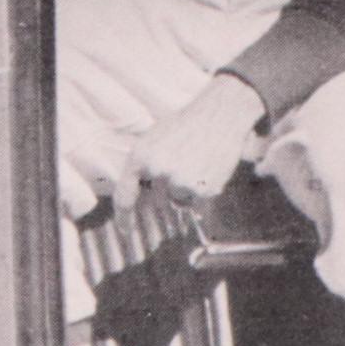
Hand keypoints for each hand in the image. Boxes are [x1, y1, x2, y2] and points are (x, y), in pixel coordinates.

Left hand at [113, 71, 267, 217]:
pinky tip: (208, 168)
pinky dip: (204, 189)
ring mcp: (181, 181)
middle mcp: (157, 171)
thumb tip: (140, 192)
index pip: (124, 195)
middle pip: (158, 199)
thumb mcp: (155, 139)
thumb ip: (144, 165)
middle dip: (168, 190)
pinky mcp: (203, 189)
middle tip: (183, 166)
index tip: (126, 231)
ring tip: (197, 162)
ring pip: (179, 200)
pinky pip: (199, 201)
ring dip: (187, 188)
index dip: (124, 217)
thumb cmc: (187, 124)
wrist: (220, 114)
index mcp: (140, 156)